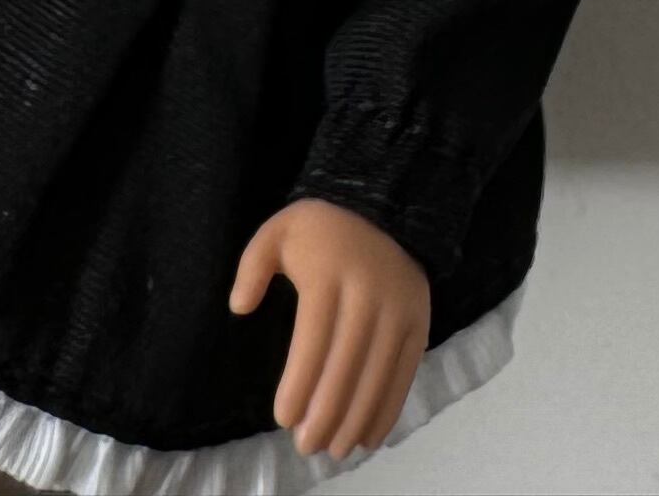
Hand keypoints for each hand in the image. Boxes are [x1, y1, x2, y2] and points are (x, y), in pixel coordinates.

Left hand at [229, 198, 432, 462]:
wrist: (387, 208)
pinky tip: (369, 437)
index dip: (300, 384)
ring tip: (335, 449)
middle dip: (326, 414)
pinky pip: (405, 373)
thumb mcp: (279, 231)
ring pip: (377, 376)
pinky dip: (388, 410)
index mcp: (329, 272)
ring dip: (356, 420)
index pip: (314, 339)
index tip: (284, 419)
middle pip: (347, 365)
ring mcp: (399, 309)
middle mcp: (368, 292)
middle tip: (306, 447)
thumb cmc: (321, 231)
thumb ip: (252, 267)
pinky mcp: (419, 322)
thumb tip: (238, 307)